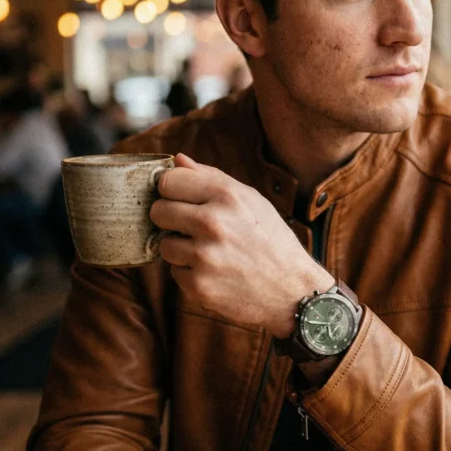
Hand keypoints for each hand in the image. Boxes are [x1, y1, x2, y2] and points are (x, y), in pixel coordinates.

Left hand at [150, 153, 333, 335]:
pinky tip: (216, 272)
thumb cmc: (271, 240)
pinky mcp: (199, 286)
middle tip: (191, 227)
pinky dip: (191, 273)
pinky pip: (175, 272)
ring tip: (210, 252)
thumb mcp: (251, 200)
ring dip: (181, 249)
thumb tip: (178, 160)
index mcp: (226, 196)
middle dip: (170, 219)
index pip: (168, 181)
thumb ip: (211, 177)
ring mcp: (204, 256)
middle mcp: (212, 223)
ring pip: (164, 244)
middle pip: (158, 211)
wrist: (292, 290)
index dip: (172, 190)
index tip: (180, 198)